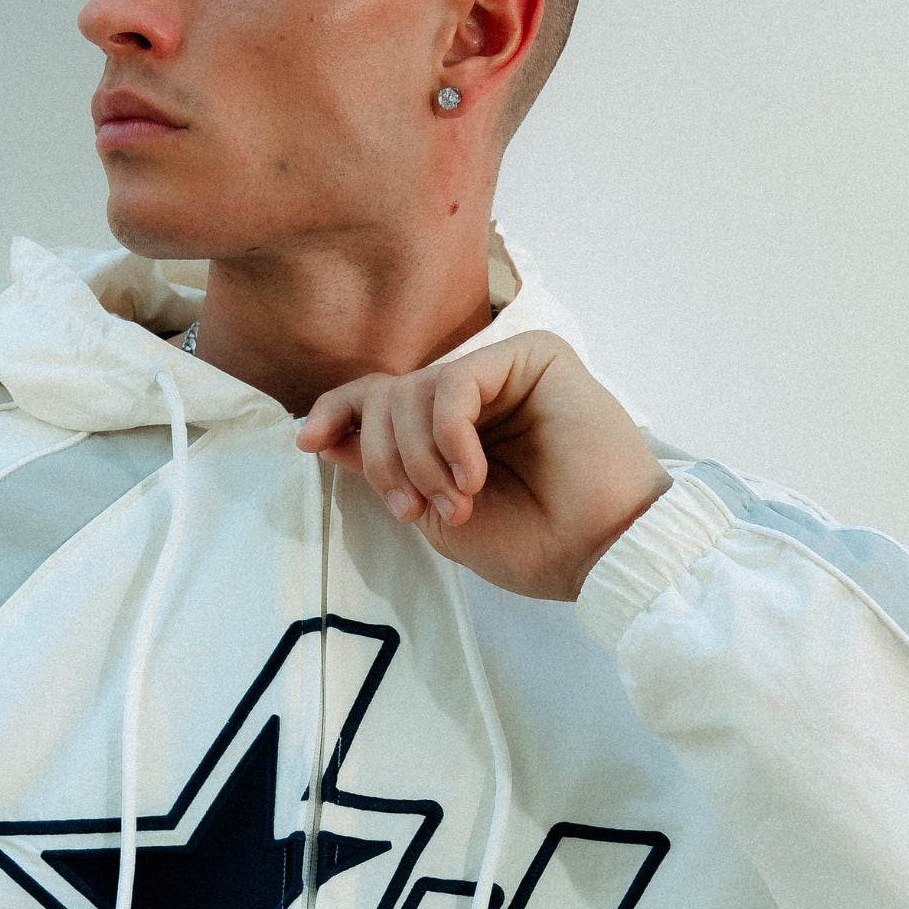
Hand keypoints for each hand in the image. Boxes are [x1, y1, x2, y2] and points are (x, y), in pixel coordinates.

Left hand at [298, 330, 669, 602]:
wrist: (602, 552)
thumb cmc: (533, 544)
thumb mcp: (434, 513)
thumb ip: (384, 470)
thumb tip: (320, 434)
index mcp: (453, 429)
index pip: (380, 399)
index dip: (337, 412)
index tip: (307, 440)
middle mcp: (477, 395)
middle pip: (388, 394)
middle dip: (383, 456)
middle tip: (410, 508)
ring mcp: (505, 372)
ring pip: (415, 387)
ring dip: (417, 456)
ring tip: (454, 502)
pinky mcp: (535, 356)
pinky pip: (454, 380)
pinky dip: (448, 434)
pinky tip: (471, 475)